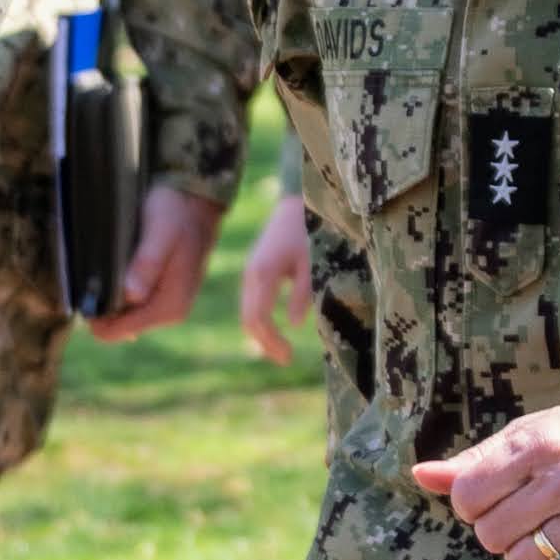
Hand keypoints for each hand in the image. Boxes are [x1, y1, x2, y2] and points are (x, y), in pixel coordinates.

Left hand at [88, 185, 227, 342]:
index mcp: (171, 305)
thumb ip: (147, 263)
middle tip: (102, 268)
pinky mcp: (163, 296)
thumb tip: (130, 295)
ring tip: (114, 263)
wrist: (198, 200)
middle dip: (103, 304)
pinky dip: (118, 292)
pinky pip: (130, 306)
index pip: (115, 331)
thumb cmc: (177, 212)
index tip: (89, 285)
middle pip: (116, 326)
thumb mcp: (160, 231)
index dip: (96, 312)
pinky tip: (121, 268)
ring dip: (110, 296)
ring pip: (121, 316)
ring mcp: (168, 306)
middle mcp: (172, 312)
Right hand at [238, 189, 311, 365]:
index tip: (287, 357)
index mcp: (264, 273)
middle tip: (285, 359)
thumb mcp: (313, 261)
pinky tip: (276, 328)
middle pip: (248, 319)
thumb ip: (302, 291)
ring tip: (281, 349)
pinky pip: (252, 301)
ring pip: (247, 311)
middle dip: (264, 342)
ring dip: (261, 332)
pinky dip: (260, 318)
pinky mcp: (255, 268)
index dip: (270, 341)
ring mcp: (250, 271)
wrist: (297, 201)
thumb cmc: (310, 229)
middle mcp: (251, 274)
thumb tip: (292, 324)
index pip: (258, 318)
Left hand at [413, 394, 559, 559]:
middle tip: (526, 508)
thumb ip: (476, 460)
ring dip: (525, 551)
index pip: (468, 497)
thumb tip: (420, 475)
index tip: (497, 490)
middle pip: (490, 535)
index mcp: (540, 442)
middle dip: (499, 527)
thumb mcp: (532, 432)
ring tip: (547, 527)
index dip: (473, 500)